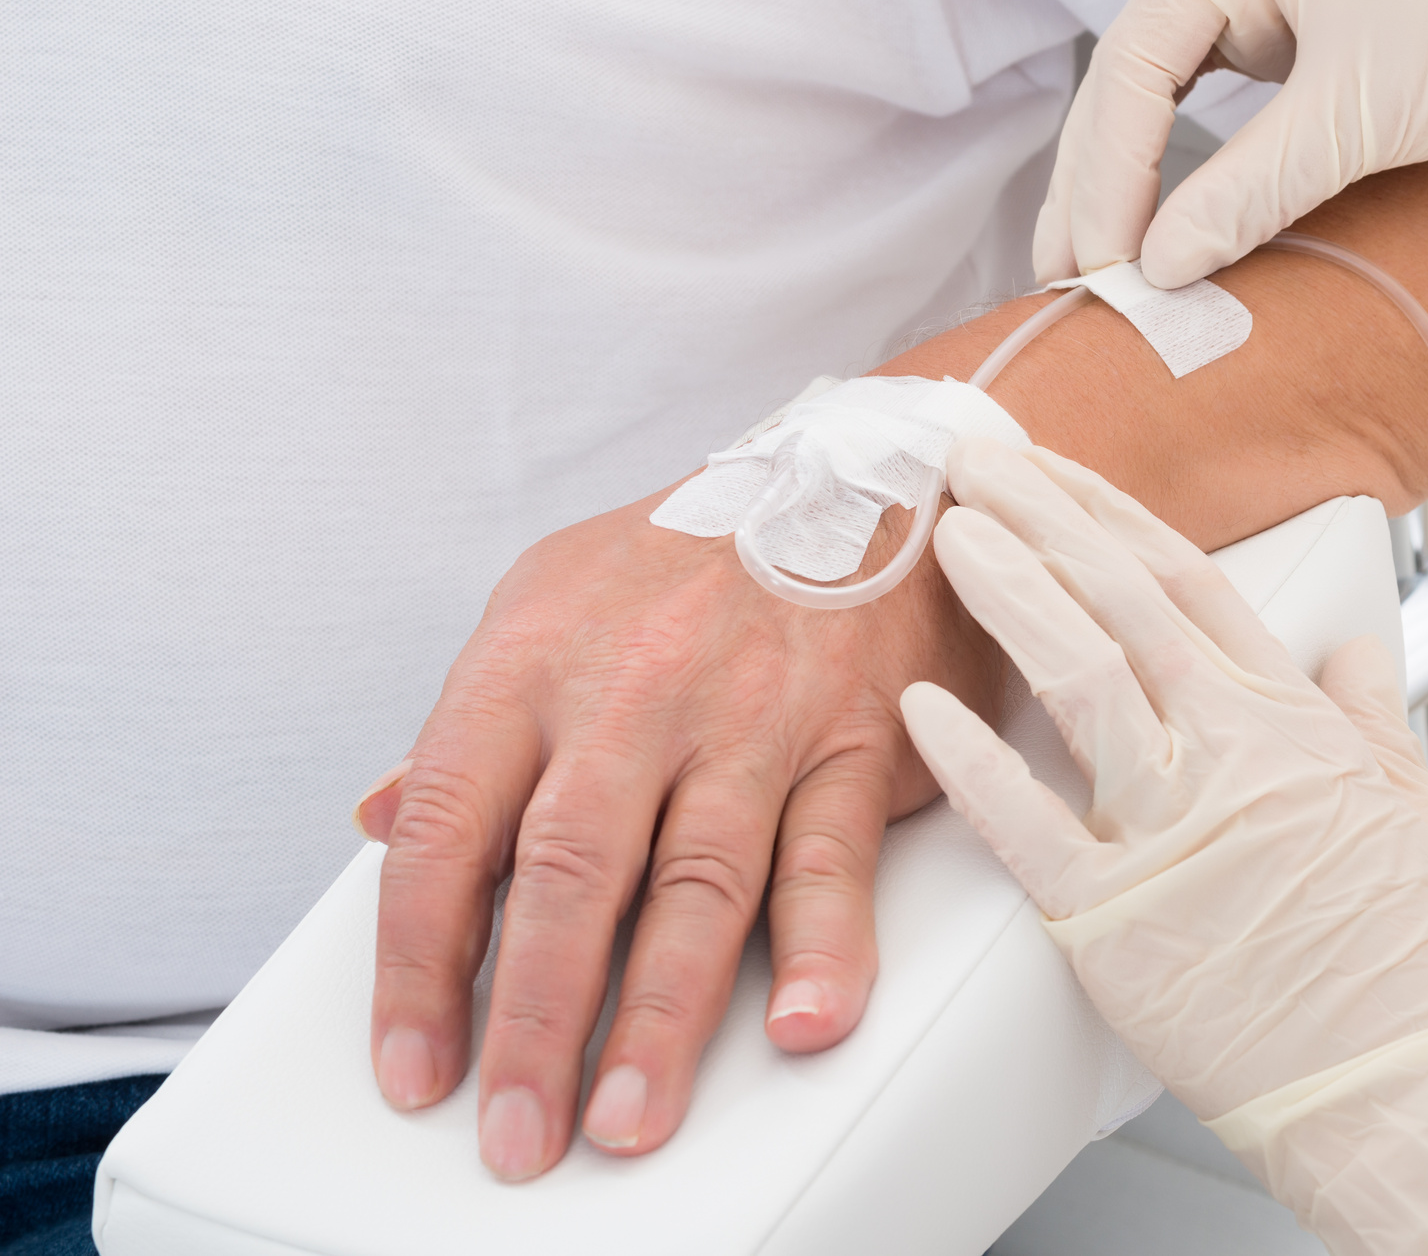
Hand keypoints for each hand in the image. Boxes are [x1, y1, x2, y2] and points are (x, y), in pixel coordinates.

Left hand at [352, 484, 998, 1179]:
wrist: (865, 474)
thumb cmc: (695, 556)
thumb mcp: (548, 603)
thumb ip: (473, 725)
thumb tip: (382, 820)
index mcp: (533, 660)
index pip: (446, 830)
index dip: (417, 963)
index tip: (412, 1066)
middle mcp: (635, 689)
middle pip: (565, 874)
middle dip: (532, 1020)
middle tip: (516, 1133)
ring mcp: (750, 714)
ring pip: (695, 882)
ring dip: (659, 1016)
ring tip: (629, 1117)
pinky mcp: (853, 736)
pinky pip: (831, 853)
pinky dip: (823, 947)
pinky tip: (798, 1022)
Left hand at [902, 438, 1427, 1254]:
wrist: (1412, 1088)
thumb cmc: (1417, 964)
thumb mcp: (1415, 812)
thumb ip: (1371, 717)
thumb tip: (1356, 655)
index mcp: (1292, 722)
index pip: (1187, 580)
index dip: (1110, 515)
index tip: (1058, 474)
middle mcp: (1229, 752)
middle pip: (1117, 599)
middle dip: (1039, 516)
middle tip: (974, 460)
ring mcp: (1169, 829)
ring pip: (1074, 677)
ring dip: (1006, 594)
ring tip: (946, 537)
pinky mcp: (1115, 918)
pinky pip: (1025, 823)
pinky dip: (969, 760)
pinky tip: (919, 708)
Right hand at [1033, 0, 1427, 288]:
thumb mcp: (1361, 115)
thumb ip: (1247, 191)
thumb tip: (1154, 270)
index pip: (1131, 61)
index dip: (1105, 172)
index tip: (1097, 265)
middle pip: (1130, 80)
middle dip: (1097, 185)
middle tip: (1064, 283)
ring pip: (1162, 100)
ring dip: (1129, 186)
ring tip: (1091, 274)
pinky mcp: (1301, 39)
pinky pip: (1216, 112)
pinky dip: (1187, 175)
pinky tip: (1164, 235)